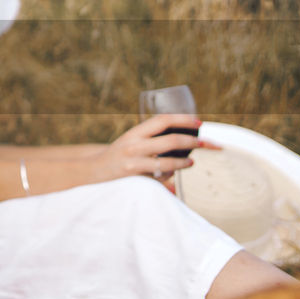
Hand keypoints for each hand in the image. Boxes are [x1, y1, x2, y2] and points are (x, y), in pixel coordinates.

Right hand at [90, 113, 208, 182]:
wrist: (94, 170)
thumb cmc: (119, 154)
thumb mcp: (132, 140)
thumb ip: (152, 137)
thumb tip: (184, 137)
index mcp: (135, 132)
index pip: (163, 120)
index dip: (183, 120)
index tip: (199, 123)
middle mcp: (134, 145)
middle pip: (171, 141)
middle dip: (193, 142)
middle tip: (205, 144)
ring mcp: (134, 163)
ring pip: (167, 163)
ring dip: (184, 163)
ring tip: (191, 162)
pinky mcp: (135, 178)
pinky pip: (159, 178)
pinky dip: (169, 177)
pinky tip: (172, 176)